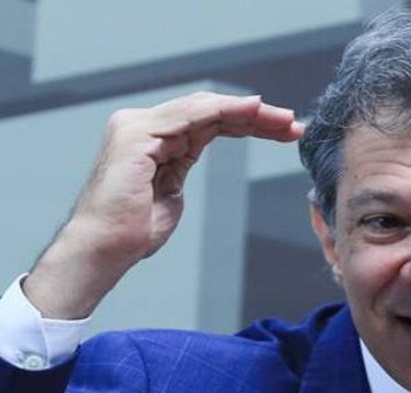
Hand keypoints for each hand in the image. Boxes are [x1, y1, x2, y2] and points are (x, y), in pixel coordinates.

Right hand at [23, 92, 303, 319]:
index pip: (208, 123)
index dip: (247, 124)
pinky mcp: (137, 134)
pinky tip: (254, 112)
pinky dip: (226, 110)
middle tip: (293, 123)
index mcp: (153, 140)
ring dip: (250, 114)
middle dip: (256, 117)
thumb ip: (178, 170)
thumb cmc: (133, 233)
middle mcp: (144, 126)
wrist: (103, 252)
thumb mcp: (169, 194)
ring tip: (284, 121)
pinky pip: (192, 114)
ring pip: (206, 108)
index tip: (283, 132)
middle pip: (211, 111)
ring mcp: (138, 126)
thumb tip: (187, 162)